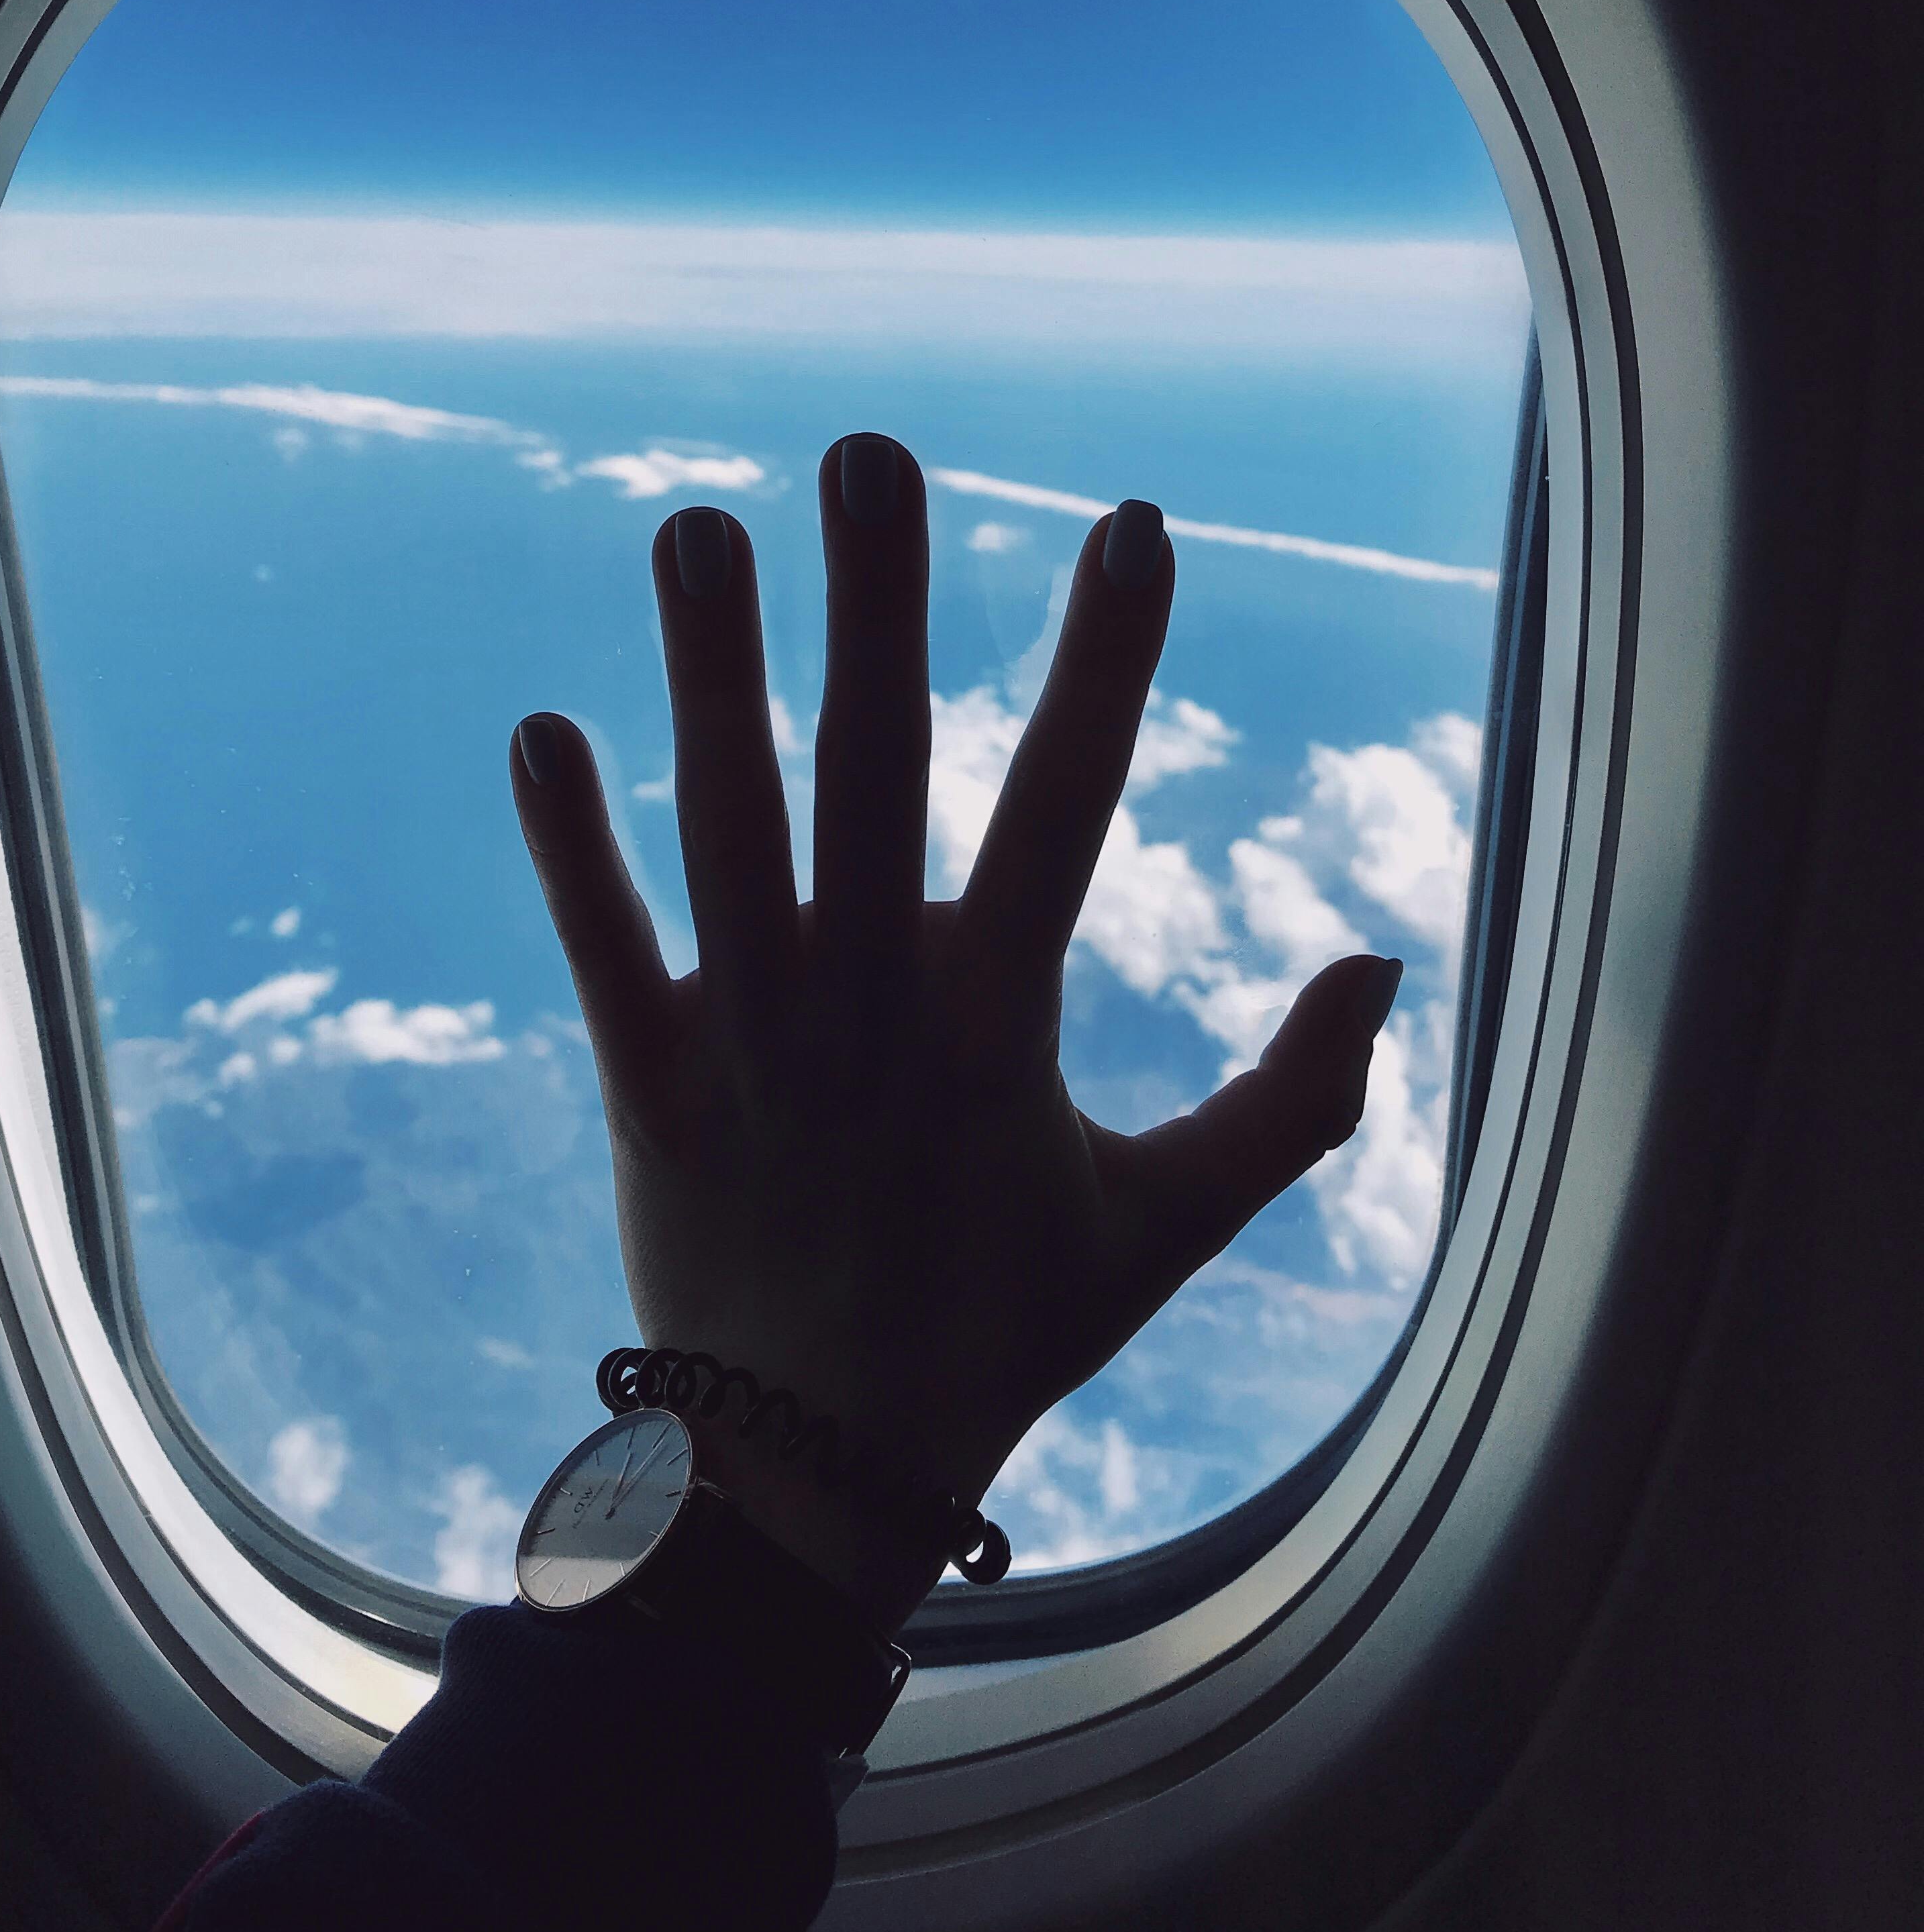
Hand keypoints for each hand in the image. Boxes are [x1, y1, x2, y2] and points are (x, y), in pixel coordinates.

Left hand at [511, 434, 1400, 1627]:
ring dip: (712, 677)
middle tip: (867, 451)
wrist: (816, 1480)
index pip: (1072, 804)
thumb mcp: (1168, 1228)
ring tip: (696, 531)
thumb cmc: (1002, 1336)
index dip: (1109, 660)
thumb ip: (1294, 1105)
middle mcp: (874, 1006)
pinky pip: (605, 951)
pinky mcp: (649, 1086)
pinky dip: (574, 849)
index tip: (1130, 521)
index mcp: (1002, 1022)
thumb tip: (1387, 964)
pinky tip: (544, 731)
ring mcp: (753, 1042)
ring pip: (731, 831)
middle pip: (878, 772)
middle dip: (879, 606)